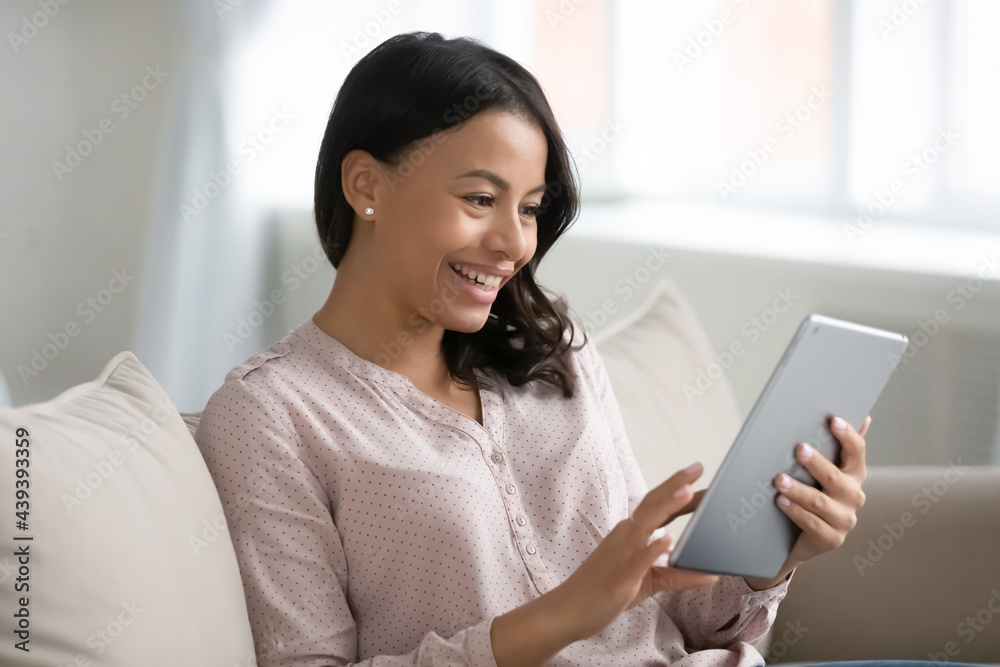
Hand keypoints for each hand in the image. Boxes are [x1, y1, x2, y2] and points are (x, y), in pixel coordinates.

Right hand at [554, 463, 718, 641]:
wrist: (569, 609)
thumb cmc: (603, 592)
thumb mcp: (649, 582)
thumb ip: (678, 575)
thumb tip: (710, 574)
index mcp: (631, 533)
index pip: (658, 506)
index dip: (679, 491)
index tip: (698, 478)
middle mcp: (627, 535)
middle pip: (653, 503)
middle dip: (675, 484)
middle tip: (697, 467)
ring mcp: (623, 552)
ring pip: (647, 522)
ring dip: (667, 506)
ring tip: (687, 491)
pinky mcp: (622, 573)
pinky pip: (639, 557)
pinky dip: (654, 547)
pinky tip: (668, 539)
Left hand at [774, 414, 870, 565]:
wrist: (800, 536)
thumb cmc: (813, 493)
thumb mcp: (822, 470)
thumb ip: (838, 446)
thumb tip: (865, 417)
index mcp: (854, 475)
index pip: (857, 452)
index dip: (848, 436)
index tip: (833, 420)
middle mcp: (853, 497)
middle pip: (836, 478)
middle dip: (817, 463)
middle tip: (799, 449)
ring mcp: (844, 520)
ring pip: (820, 502)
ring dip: (798, 490)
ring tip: (779, 480)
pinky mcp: (831, 539)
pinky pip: (811, 523)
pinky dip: (795, 511)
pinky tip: (781, 501)